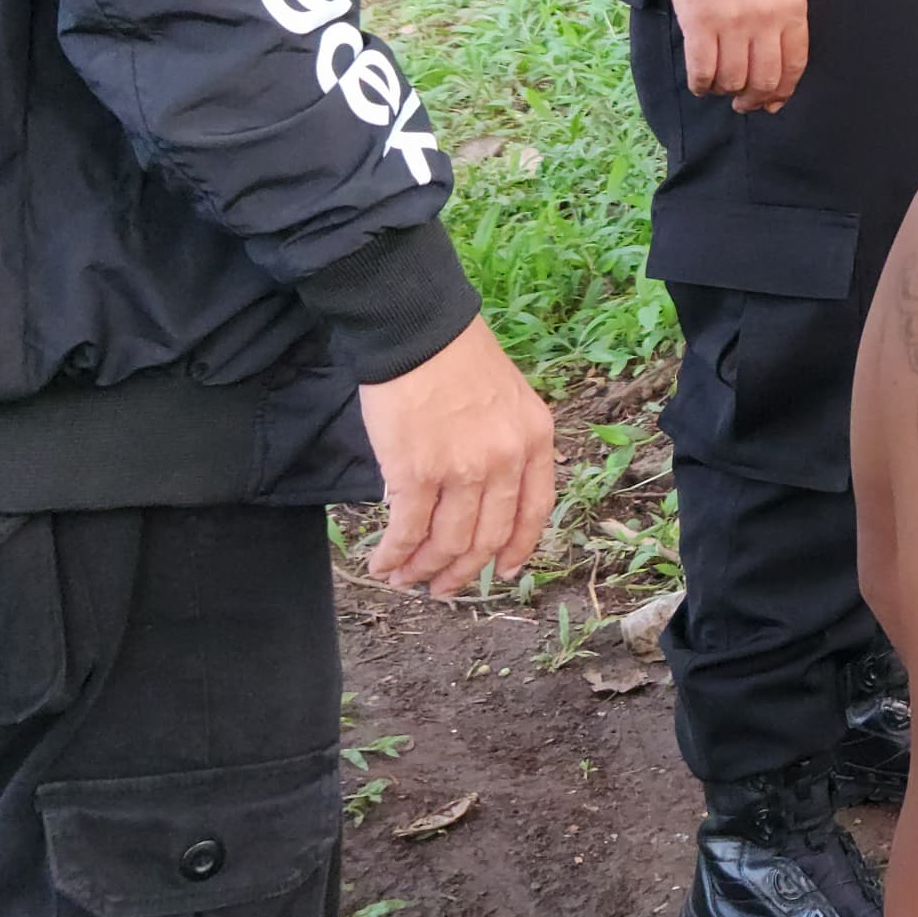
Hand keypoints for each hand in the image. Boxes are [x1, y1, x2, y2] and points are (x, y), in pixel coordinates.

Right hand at [358, 317, 559, 595]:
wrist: (416, 328)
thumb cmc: (454, 354)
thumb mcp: (507, 396)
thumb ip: (503, 444)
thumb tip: (479, 494)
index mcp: (535, 439)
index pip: (535, 510)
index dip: (518, 547)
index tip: (503, 569)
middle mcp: (506, 460)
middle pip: (488, 537)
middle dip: (463, 572)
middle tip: (442, 588)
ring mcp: (463, 470)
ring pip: (448, 543)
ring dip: (424, 570)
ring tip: (404, 579)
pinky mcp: (417, 474)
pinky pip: (408, 531)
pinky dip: (394, 555)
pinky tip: (382, 564)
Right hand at [667, 0, 810, 112]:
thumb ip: (784, 22)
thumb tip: (778, 69)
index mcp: (792, 10)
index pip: (794, 66)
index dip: (782, 92)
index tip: (771, 102)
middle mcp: (765, 21)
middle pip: (764, 80)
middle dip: (753, 99)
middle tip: (742, 102)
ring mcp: (732, 24)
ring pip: (732, 80)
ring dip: (725, 90)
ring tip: (719, 86)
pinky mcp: (700, 24)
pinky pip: (702, 71)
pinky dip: (701, 84)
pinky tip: (700, 83)